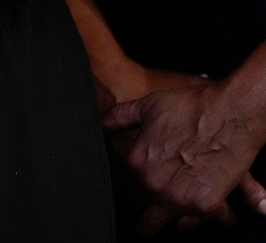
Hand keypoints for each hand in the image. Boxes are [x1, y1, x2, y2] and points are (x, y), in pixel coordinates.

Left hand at [104, 82, 265, 234]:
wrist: (230, 114)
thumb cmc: (190, 108)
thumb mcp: (146, 107)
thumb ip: (118, 118)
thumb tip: (100, 122)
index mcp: (135, 162)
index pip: (119, 181)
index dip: (121, 182)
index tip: (125, 184)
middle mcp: (152, 183)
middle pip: (136, 203)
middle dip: (136, 202)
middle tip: (136, 205)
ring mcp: (177, 198)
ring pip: (157, 221)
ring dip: (156, 219)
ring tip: (150, 222)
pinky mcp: (202, 206)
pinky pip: (190, 223)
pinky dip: (188, 221)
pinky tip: (182, 222)